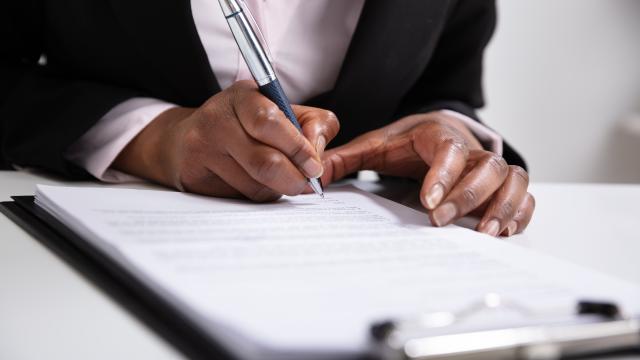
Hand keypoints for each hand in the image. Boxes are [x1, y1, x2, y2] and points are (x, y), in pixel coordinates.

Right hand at [113, 80, 339, 201]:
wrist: (185, 140)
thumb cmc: (247, 125)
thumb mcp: (284, 111)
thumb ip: (315, 124)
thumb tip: (318, 156)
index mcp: (243, 95)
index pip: (270, 122)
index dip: (298, 149)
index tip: (315, 166)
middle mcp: (217, 118)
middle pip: (265, 162)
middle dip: (293, 179)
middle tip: (305, 184)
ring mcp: (201, 148)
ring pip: (254, 186)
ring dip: (275, 189)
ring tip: (277, 179)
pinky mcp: (193, 176)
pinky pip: (238, 198)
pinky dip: (255, 196)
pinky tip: (253, 183)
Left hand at [321, 112, 533, 236]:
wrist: (435, 128)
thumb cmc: (406, 142)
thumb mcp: (374, 146)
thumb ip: (344, 159)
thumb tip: (313, 174)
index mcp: (438, 135)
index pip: (449, 149)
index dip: (444, 174)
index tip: (428, 202)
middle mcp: (471, 149)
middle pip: (487, 166)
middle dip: (468, 196)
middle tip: (441, 222)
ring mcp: (491, 166)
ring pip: (514, 179)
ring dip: (504, 206)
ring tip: (486, 233)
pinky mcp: (502, 184)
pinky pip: (524, 195)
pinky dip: (520, 212)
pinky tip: (501, 232)